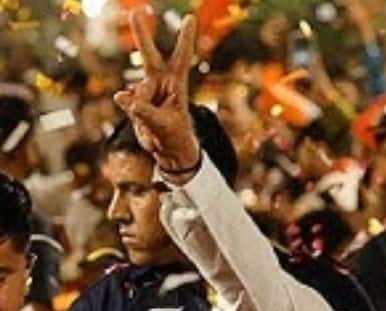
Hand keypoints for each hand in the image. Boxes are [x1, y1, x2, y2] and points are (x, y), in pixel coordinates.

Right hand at [112, 11, 199, 177]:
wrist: (168, 149)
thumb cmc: (174, 136)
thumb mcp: (162, 126)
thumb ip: (143, 111)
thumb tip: (122, 96)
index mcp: (176, 84)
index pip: (181, 57)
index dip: (185, 38)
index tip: (190, 17)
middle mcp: (160, 83)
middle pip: (150, 56)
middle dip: (142, 34)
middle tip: (135, 11)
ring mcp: (145, 90)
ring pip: (134, 93)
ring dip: (139, 109)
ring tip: (153, 124)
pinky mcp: (134, 100)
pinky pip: (126, 102)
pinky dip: (131, 112)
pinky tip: (142, 122)